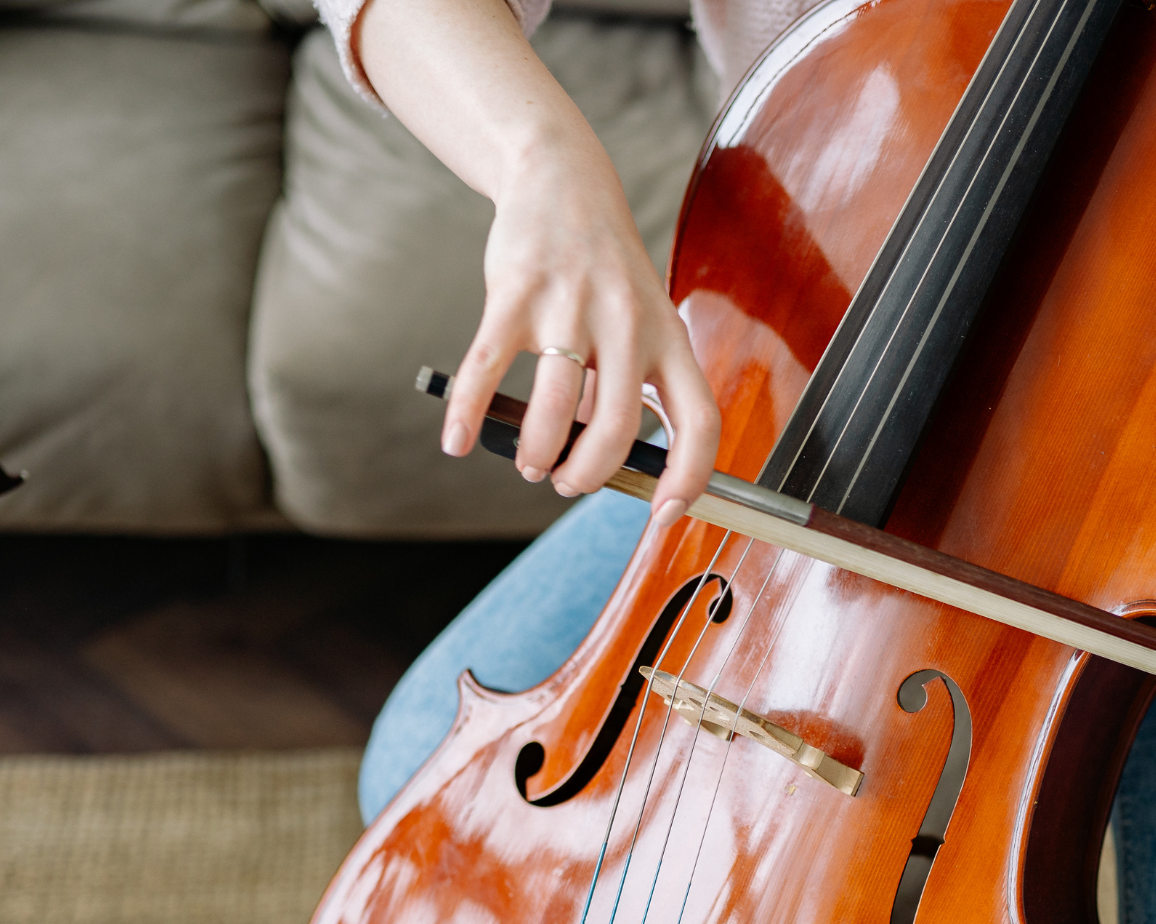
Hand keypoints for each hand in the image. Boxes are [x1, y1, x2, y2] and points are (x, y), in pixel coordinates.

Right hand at [357, 0, 717, 528]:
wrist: (563, 179)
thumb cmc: (605, 266)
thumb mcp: (641, 320)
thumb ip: (626, 385)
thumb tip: (600, 460)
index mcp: (667, 337)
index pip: (697, 421)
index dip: (688, 477)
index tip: (664, 512)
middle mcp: (628, 323)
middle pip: (617, 430)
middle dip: (586, 475)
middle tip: (565, 483)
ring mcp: (571, 306)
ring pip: (554, 409)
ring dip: (535, 453)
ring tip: (528, 461)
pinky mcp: (515, 293)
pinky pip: (488, 370)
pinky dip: (468, 415)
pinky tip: (458, 442)